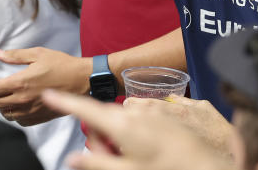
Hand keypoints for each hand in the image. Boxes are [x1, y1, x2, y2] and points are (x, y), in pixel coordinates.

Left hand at [0, 47, 90, 125]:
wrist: (81, 80)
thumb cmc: (61, 64)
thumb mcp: (37, 54)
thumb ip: (15, 55)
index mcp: (21, 82)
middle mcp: (24, 99)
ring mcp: (31, 110)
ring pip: (6, 114)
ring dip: (1, 106)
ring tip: (4, 97)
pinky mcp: (39, 117)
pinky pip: (19, 121)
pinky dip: (14, 114)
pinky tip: (17, 106)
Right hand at [41, 90, 231, 169]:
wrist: (209, 166)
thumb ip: (98, 164)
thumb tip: (71, 159)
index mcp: (122, 127)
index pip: (85, 110)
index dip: (65, 102)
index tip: (48, 94)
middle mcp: (136, 114)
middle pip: (105, 118)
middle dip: (99, 134)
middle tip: (106, 155)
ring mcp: (154, 113)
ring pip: (125, 120)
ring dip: (119, 135)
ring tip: (133, 158)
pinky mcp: (168, 116)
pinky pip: (143, 121)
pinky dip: (137, 133)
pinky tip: (150, 151)